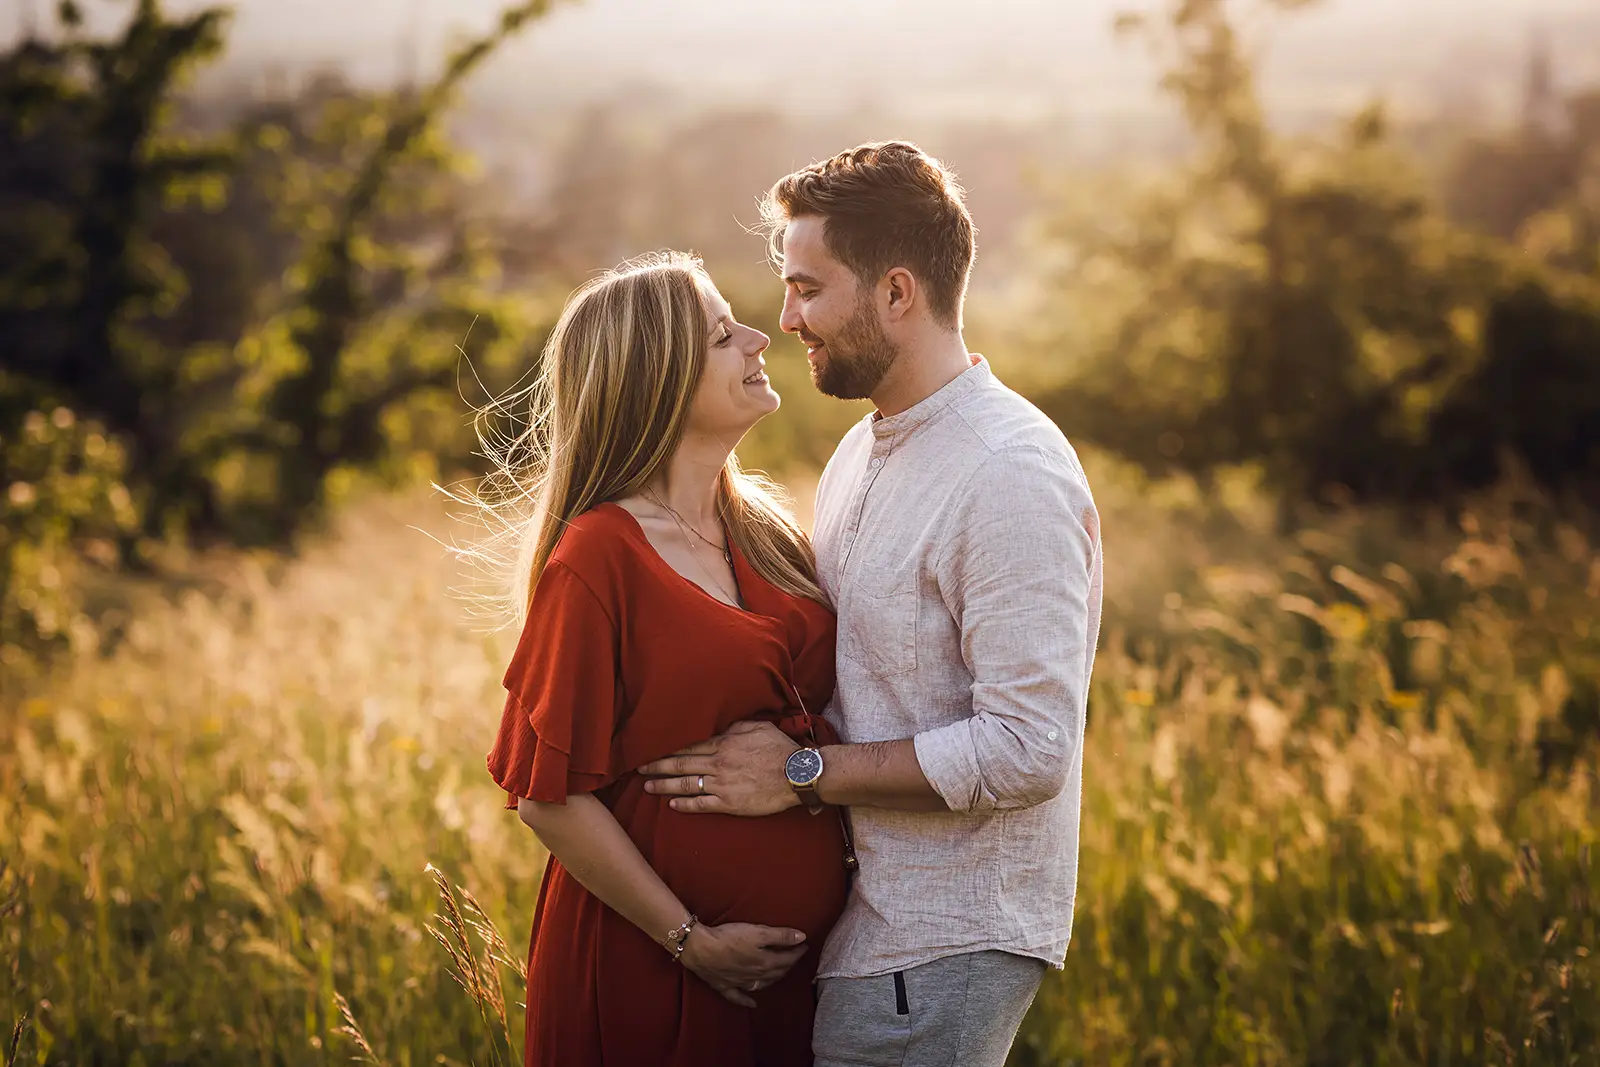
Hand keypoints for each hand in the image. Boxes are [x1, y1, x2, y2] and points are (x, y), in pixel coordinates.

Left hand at [640, 721, 801, 816]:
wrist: (797, 775)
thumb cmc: (780, 749)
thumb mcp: (758, 727)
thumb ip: (736, 725)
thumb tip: (720, 723)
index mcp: (724, 743)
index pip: (689, 744)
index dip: (668, 747)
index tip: (652, 747)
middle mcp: (718, 763)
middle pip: (680, 764)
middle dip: (657, 765)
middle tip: (638, 767)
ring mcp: (721, 785)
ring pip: (685, 784)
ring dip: (664, 785)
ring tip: (647, 786)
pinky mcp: (729, 803)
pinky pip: (701, 804)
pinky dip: (684, 805)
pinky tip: (671, 805)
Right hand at [678, 922, 808, 1007]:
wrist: (700, 949)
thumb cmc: (729, 938)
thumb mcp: (758, 932)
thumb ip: (780, 936)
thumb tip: (802, 937)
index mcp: (765, 963)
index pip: (787, 958)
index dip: (797, 951)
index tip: (804, 945)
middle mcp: (755, 976)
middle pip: (776, 972)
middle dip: (788, 964)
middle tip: (795, 956)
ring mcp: (739, 983)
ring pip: (761, 984)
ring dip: (772, 980)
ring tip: (780, 974)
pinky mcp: (724, 986)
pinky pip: (738, 997)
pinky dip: (747, 1001)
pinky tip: (753, 1004)